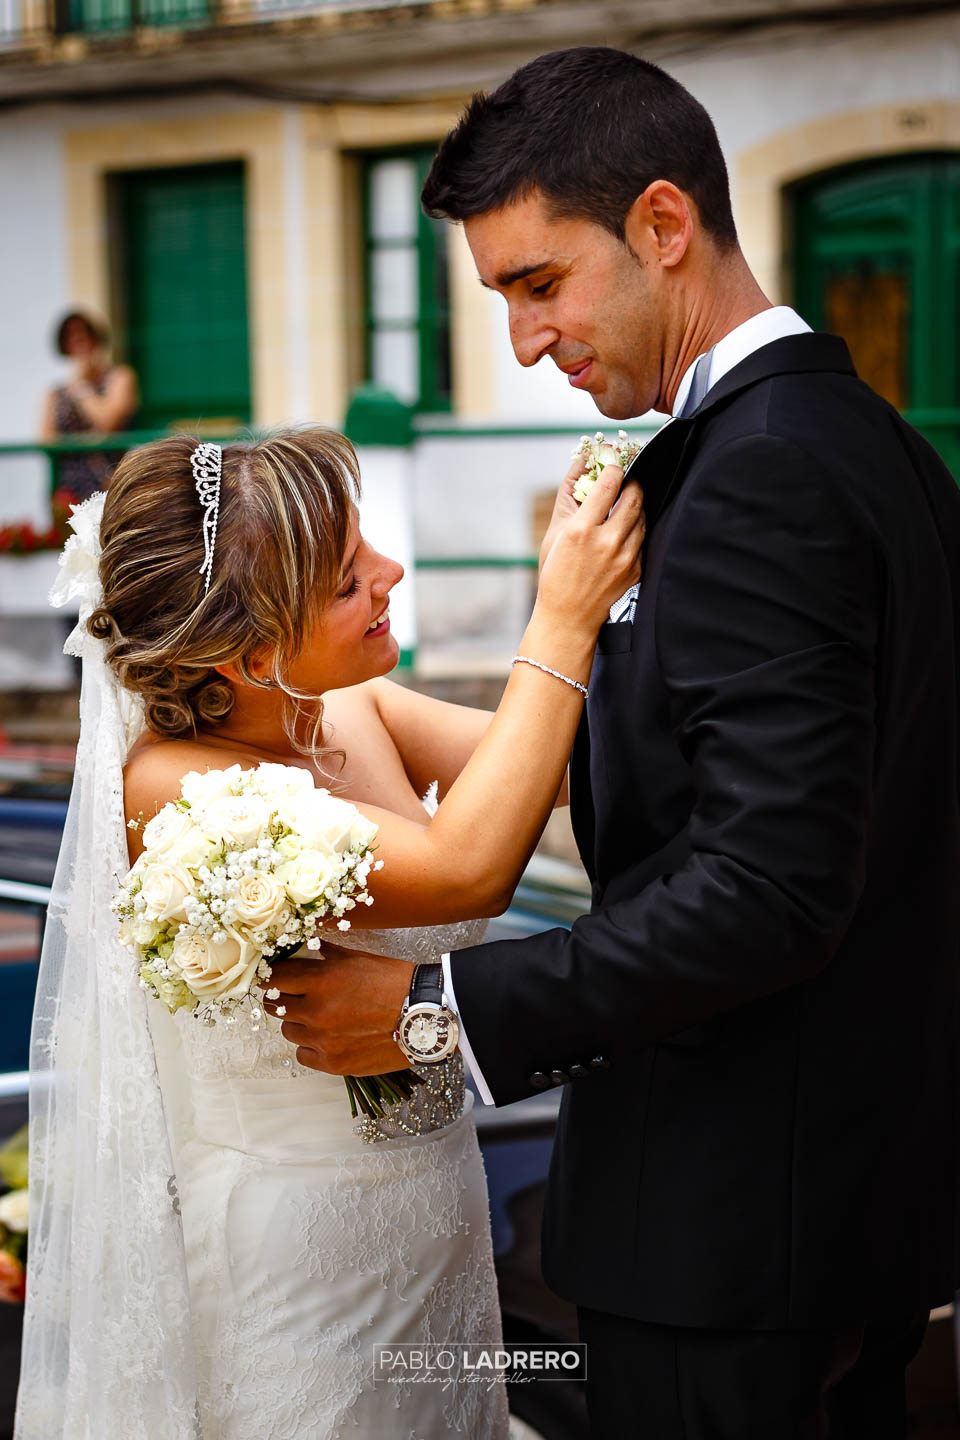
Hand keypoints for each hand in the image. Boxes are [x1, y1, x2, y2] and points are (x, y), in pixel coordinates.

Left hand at [262, 943, 414, 1075]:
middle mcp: (317, 1011)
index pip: (273, 979)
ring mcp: (323, 1041)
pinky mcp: (333, 1064)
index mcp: (321, 980)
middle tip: (299, 996)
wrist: (425, 1016)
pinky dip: (311, 1047)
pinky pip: (303, 1055)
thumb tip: (305, 947)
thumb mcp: (358, 958)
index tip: (274, 977)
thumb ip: (325, 955)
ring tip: (322, 1018)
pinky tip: (329, 1038)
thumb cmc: (394, 983)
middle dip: (283, 998)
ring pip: (289, 1031)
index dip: (271, 976)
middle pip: (274, 1006)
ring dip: (299, 1023)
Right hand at [535, 463, 645, 633]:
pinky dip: (635, 529)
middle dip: (632, 482)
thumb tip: (582, 468)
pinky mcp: (635, 569)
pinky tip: (623, 531)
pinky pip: (642, 538)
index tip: (613, 466)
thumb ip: (570, 500)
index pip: (610, 482)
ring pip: (642, 516)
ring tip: (624, 504)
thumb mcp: (554, 535)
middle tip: (626, 481)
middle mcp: (607, 542)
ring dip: (636, 505)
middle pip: (634, 496)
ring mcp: (625, 557)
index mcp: (582, 530)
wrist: (569, 617)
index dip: (614, 468)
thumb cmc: (555, 575)